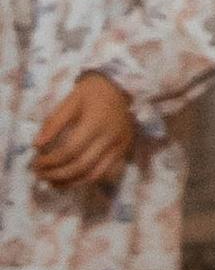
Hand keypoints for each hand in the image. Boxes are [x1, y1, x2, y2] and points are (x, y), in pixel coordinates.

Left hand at [33, 71, 134, 187]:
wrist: (120, 86)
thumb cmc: (92, 92)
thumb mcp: (71, 100)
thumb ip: (54, 122)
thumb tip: (37, 145)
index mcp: (96, 122)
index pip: (70, 150)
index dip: (50, 161)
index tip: (37, 162)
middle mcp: (110, 137)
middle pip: (81, 166)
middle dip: (57, 175)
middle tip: (41, 174)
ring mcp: (119, 146)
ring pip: (94, 175)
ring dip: (71, 183)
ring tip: (53, 182)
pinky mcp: (123, 151)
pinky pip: (104, 174)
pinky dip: (86, 181)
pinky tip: (72, 180)